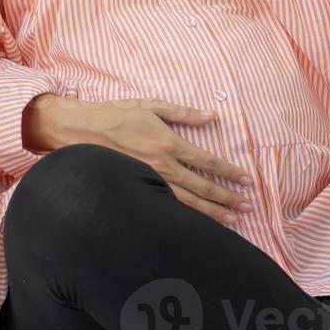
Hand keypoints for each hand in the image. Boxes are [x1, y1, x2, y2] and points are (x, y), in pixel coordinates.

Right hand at [28, 95, 253, 224]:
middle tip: (248, 207)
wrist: (81, 132)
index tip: (245, 180)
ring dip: (213, 213)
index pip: (206, 162)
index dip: (229, 172)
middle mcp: (162, 166)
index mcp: (168, 143)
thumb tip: (212, 115)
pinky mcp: (138, 190)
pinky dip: (186, 216)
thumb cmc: (117, 115)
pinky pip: (167, 206)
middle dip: (228, 198)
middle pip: (203, 187)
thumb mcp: (152, 105)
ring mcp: (150, 181)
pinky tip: (198, 224)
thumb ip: (184, 113)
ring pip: (188, 203)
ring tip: (233, 221)